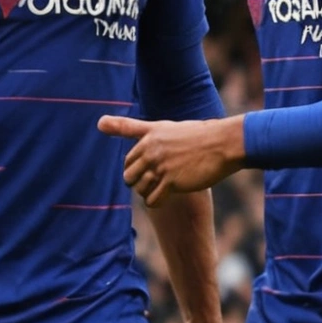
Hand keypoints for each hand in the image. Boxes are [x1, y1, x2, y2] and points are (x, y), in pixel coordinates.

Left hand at [98, 115, 244, 205]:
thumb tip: (98, 122)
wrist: (224, 144)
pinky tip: (172, 193)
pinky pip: (152, 200)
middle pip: (130, 177)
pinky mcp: (171, 181)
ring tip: (170, 184)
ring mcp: (161, 167)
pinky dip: (159, 201)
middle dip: (142, 182)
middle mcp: (151, 151)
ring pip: (140, 190)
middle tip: (163, 179)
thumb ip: (128, 127)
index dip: (140, 168)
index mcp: (148, 138)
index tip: (158, 166)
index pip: (128, 162)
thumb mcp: (161, 127)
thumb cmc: (196, 135)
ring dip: (153, 192)